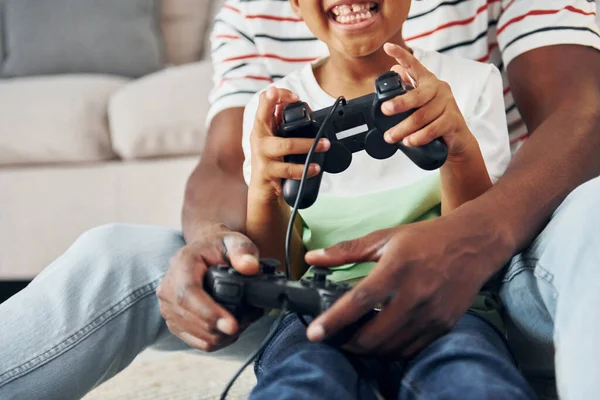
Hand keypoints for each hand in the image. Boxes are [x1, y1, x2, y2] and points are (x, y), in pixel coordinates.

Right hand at [156, 225, 262, 351]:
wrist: (206, 252)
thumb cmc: (221, 247)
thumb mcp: (235, 242)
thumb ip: (244, 252)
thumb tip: (250, 268)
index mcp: (182, 263)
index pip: (188, 293)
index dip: (209, 312)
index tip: (233, 325)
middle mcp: (169, 285)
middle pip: (188, 317)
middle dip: (219, 329)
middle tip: (246, 323)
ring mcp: (168, 305)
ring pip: (192, 333)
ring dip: (219, 336)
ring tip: (241, 324)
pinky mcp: (173, 320)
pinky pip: (193, 340)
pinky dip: (214, 341)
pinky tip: (228, 331)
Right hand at [249, 87, 329, 202]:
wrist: (263, 189)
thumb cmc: (271, 160)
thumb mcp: (275, 138)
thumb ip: (282, 122)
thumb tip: (299, 105)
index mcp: (262, 126)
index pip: (265, 100)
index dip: (279, 94)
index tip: (296, 97)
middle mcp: (259, 137)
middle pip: (262, 115)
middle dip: (276, 102)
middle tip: (297, 99)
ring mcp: (261, 154)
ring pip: (286, 145)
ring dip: (308, 144)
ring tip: (324, 145)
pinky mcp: (267, 171)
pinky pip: (288, 169)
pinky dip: (304, 169)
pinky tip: (315, 168)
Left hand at [304, 211, 505, 357]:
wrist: (473, 243)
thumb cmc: (425, 239)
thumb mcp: (384, 237)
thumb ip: (345, 250)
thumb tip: (312, 258)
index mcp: (396, 268)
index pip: (358, 302)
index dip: (333, 321)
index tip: (314, 333)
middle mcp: (415, 294)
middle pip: (373, 334)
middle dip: (348, 344)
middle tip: (334, 340)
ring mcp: (431, 313)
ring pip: (391, 347)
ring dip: (367, 350)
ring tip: (353, 341)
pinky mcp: (443, 325)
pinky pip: (410, 349)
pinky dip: (390, 351)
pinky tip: (380, 341)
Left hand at [381, 43, 475, 159]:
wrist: (457, 140)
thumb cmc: (435, 119)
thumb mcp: (421, 102)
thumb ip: (409, 88)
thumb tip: (394, 70)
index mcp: (428, 82)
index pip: (414, 65)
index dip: (401, 55)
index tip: (387, 47)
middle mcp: (439, 89)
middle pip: (417, 96)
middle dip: (399, 104)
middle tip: (384, 110)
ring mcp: (448, 104)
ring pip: (422, 116)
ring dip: (404, 129)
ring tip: (391, 137)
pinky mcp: (453, 120)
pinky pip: (433, 129)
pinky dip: (419, 137)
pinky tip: (409, 141)